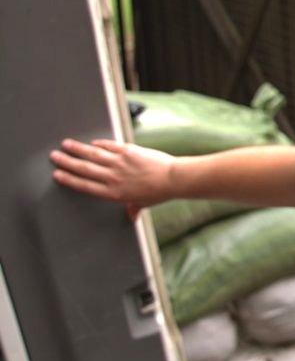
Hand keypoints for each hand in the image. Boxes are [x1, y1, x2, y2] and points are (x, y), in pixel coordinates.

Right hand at [50, 139, 177, 209]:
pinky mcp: (129, 151)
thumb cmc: (159, 193)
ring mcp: (120, 163)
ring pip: (93, 154)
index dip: (70, 179)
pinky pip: (110, 146)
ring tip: (66, 144)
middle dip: (67, 162)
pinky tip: (92, 142)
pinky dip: (100, 143)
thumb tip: (131, 218)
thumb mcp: (143, 204)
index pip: (85, 185)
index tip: (58, 174)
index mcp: (113, 193)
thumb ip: (133, 209)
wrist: (172, 178)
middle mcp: (113, 178)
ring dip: (78, 149)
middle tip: (55, 156)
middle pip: (84, 168)